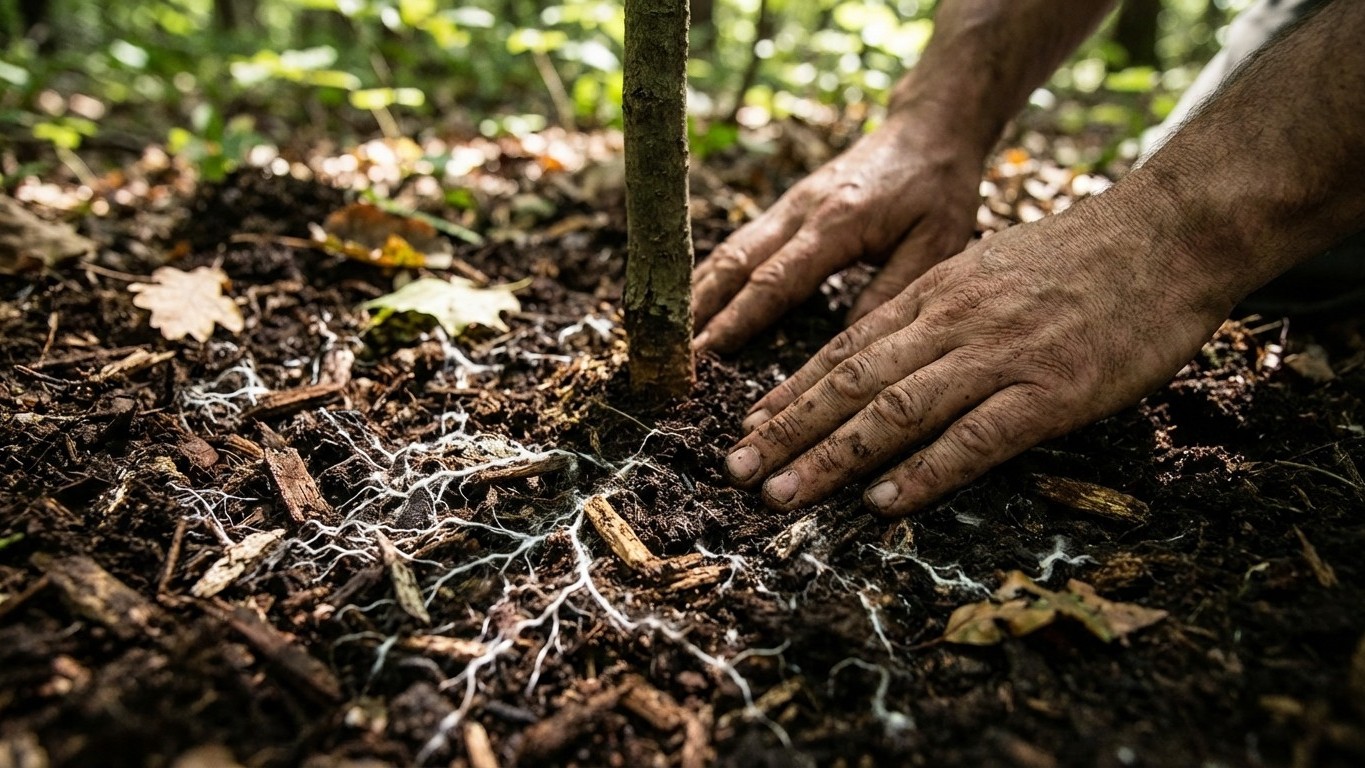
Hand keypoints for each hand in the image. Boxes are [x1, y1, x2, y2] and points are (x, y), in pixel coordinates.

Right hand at [691, 114, 981, 352]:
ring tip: (669, 336)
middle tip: (671, 356)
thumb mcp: (936, 243)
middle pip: (735, 266)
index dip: (736, 320)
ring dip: (696, 295)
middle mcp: (800, 212)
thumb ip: (891, 291)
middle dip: (699, 313)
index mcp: (836, 224)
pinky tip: (695, 302)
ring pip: (729, 253)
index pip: (774, 281)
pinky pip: (740, 245)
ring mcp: (789, 206)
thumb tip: (848, 346)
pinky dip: (712, 276)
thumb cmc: (939, 187)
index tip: (705, 354)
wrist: (929, 128)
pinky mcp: (787, 207)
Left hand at [720, 192, 1234, 515]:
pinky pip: (972, 439)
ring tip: (781, 495)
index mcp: (934, 293)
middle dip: (786, 431)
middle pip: (850, 382)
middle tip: (735, 471)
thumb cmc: (1080, 258)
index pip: (844, 349)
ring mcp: (998, 357)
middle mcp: (951, 323)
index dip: (790, 393)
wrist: (1166, 235)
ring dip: (830, 458)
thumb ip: (939, 311)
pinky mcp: (1048, 392)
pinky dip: (922, 473)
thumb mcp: (989, 268)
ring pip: (894, 412)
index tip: (748, 427)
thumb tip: (891, 356)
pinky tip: (881, 503)